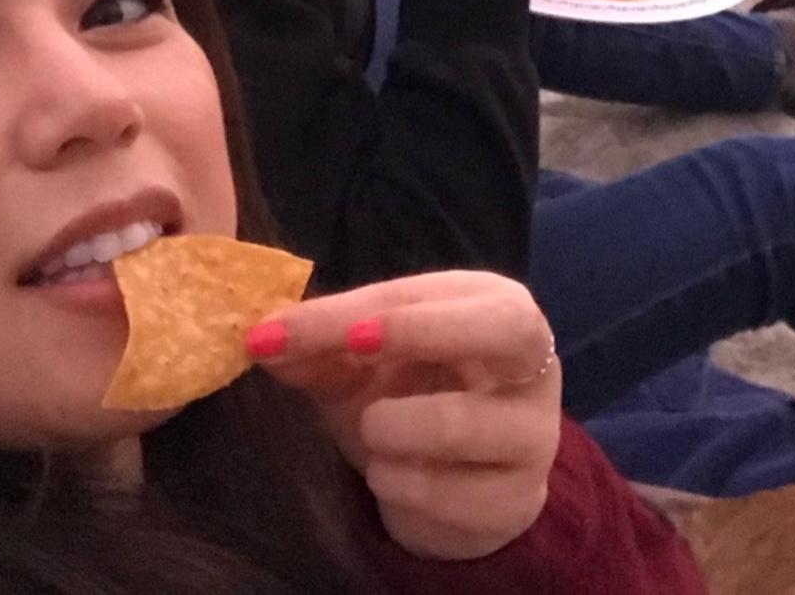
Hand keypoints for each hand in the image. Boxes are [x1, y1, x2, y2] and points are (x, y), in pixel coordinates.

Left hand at [249, 271, 560, 560]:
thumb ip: (320, 348)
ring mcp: (535, 433)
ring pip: (464, 423)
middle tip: (354, 350)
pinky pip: (452, 496)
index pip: (433, 293)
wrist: (458, 486)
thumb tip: (259, 336)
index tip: (297, 324)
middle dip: (423, 333)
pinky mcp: (520, 500)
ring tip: (373, 433)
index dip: (366, 308)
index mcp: (494, 306)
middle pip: (506, 328)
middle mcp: (531, 360)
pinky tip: (394, 476)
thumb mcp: (365, 366)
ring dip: (393, 430)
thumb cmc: (413, 397)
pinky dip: (402, 487)